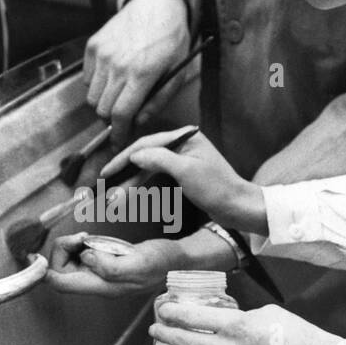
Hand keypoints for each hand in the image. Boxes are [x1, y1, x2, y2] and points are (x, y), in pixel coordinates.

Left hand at [46, 233, 179, 297]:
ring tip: (87, 236)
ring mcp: (100, 274)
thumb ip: (110, 266)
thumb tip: (85, 257)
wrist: (178, 260)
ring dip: (71, 246)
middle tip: (80, 236)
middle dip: (62, 250)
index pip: (61, 284)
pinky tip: (92, 239)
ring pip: (68, 262)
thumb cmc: (161, 262)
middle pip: (60, 271)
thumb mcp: (138, 263)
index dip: (45, 272)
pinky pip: (80, 256)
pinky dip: (80, 244)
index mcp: (102, 286)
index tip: (38, 256)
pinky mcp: (104, 264)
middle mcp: (97, 283)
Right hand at [84, 0, 190, 146]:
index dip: (118, 134)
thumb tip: (138, 123)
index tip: (118, 143)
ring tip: (120, 92)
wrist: (157, 4)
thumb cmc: (171, 40)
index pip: (121, 115)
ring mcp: (102, 54)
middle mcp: (118, 65)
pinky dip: (97, 83)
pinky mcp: (93, 46)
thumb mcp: (177, 72)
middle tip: (124, 115)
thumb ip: (157, 101)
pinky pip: (87, 78)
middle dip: (112, 119)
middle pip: (102, 110)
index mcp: (142, 74)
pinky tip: (113, 74)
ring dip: (104, 102)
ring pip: (92, 97)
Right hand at [101, 128, 267, 234]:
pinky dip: (145, 184)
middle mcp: (184, 144)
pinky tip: (134, 192)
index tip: (107, 172)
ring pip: (150, 167)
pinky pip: (158, 175)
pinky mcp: (185, 173)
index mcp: (185, 137)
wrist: (238, 207)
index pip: (146, 143)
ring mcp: (184, 159)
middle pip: (146, 154)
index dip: (124, 158)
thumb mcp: (186, 171)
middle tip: (107, 185)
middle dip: (126, 171)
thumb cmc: (217, 188)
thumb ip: (159, 158)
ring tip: (117, 195)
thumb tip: (135, 155)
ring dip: (133, 181)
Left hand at [150, 301, 340, 344]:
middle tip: (156, 329)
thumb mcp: (266, 313)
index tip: (164, 309)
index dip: (171, 312)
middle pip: (181, 341)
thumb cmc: (297, 336)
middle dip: (163, 333)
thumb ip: (238, 316)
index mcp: (235, 325)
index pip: (190, 316)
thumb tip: (221, 317)